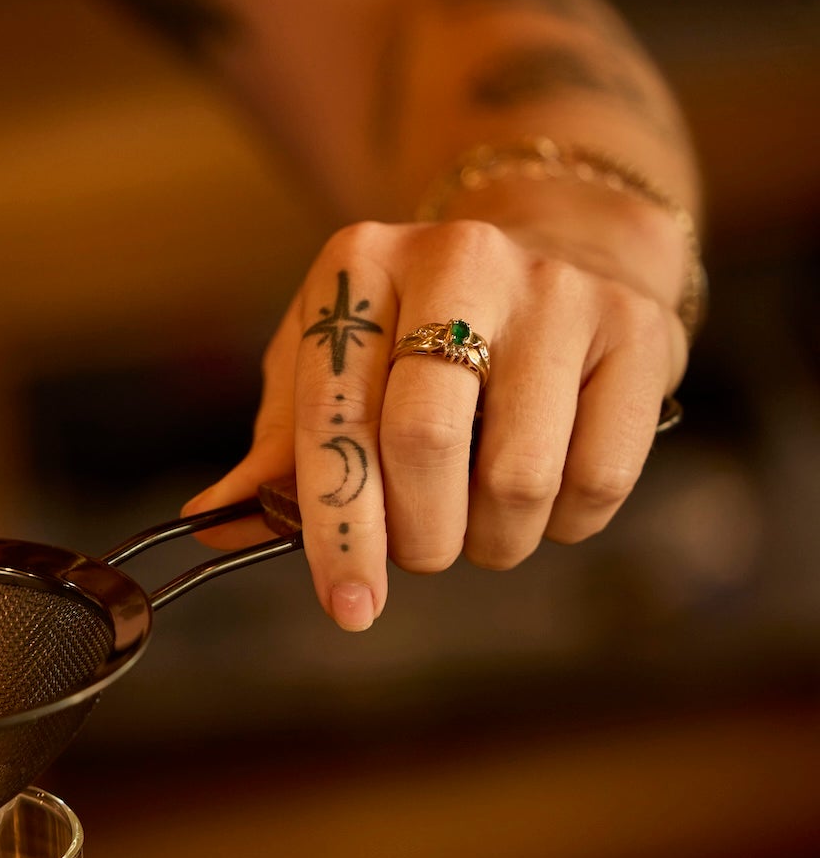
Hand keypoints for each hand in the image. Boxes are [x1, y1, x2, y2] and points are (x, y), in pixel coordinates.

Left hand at [185, 218, 687, 630]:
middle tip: (422, 553)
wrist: (558, 249)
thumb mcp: (333, 365)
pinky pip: (597, 480)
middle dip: (419, 538)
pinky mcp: (640, 329)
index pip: (336, 420)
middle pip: (425, 445)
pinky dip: (565, 523)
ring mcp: (558, 290)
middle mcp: (458, 258)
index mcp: (360, 264)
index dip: (339, 529)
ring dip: (493, 540)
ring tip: (480, 520)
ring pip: (518, 477)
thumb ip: (283, 445)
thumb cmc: (414, 334)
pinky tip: (545, 494)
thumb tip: (217, 519)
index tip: (348, 608)